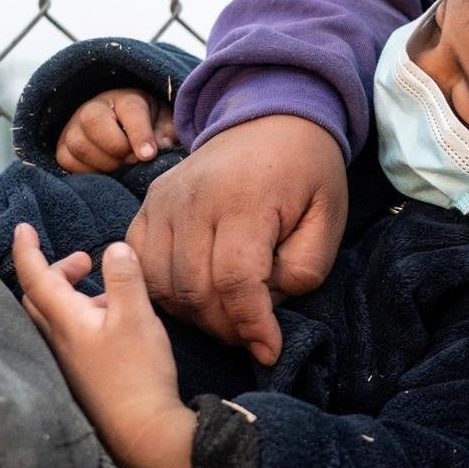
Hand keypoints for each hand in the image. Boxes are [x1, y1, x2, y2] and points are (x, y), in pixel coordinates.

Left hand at [13, 224, 194, 467]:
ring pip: (55, 315)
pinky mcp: (81, 369)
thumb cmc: (137, 370)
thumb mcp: (137, 316)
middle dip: (56, 270)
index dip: (27, 250)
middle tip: (85, 260)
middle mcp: (58, 337)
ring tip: (107, 288)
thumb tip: (114, 247)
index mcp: (66, 320)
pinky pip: (70, 331)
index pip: (35, 277)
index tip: (23, 228)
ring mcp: (68, 356)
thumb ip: (125, 279)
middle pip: (40, 296)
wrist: (141, 424)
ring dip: (72, 293)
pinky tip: (113, 319)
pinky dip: (82, 313)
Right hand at [58, 88, 176, 173]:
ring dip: (104, 163)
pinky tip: (106, 171)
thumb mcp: (166, 124)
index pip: (131, 110)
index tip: (149, 155)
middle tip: (133, 159)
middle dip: (116, 147)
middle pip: (93, 122)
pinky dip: (87, 171)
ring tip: (122, 166)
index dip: (140, 135)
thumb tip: (160, 148)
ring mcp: (74, 125)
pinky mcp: (62, 145)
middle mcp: (95, 107)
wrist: (123, 127)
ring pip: (78, 144)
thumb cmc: (150, 126)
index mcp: (127, 99)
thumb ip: (167, 134)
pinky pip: (66, 160)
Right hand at [126, 115, 347, 365]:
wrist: (271, 117)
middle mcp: (193, 200)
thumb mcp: (327, 217)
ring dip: (194, 314)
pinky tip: (197, 295)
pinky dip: (164, 291)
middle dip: (225, 327)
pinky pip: (141, 264)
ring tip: (229, 316)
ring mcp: (163, 201)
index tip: (270, 350)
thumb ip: (303, 267)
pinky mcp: (149, 203)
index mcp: (245, 200)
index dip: (251, 325)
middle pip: (194, 289)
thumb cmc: (307, 170)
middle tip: (253, 335)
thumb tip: (266, 307)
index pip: (235, 280)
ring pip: (160, 284)